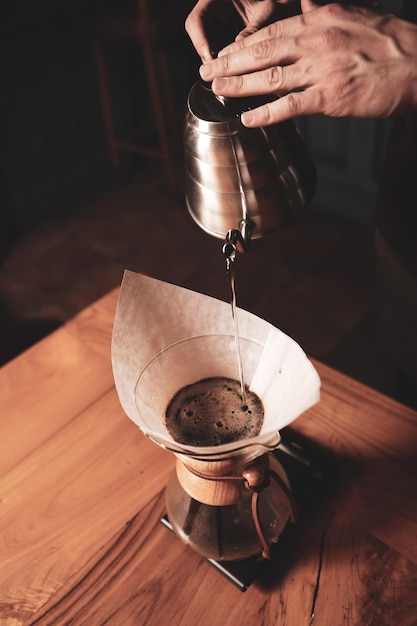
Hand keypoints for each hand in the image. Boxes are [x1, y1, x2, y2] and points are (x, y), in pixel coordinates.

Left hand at [199, 0, 416, 125]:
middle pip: (262, 51)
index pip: (271, 31)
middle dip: (230, 63)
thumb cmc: (390, 45)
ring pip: (270, 77)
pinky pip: (291, 106)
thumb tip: (303, 7)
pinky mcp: (331, 97)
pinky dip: (267, 114)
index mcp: (320, 20)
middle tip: (206, 73)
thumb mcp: (353, 17)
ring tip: (217, 91)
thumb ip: (323, 15)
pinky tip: (248, 119)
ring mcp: (322, 70)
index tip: (223, 54)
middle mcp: (317, 41)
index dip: (242, 45)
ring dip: (239, 85)